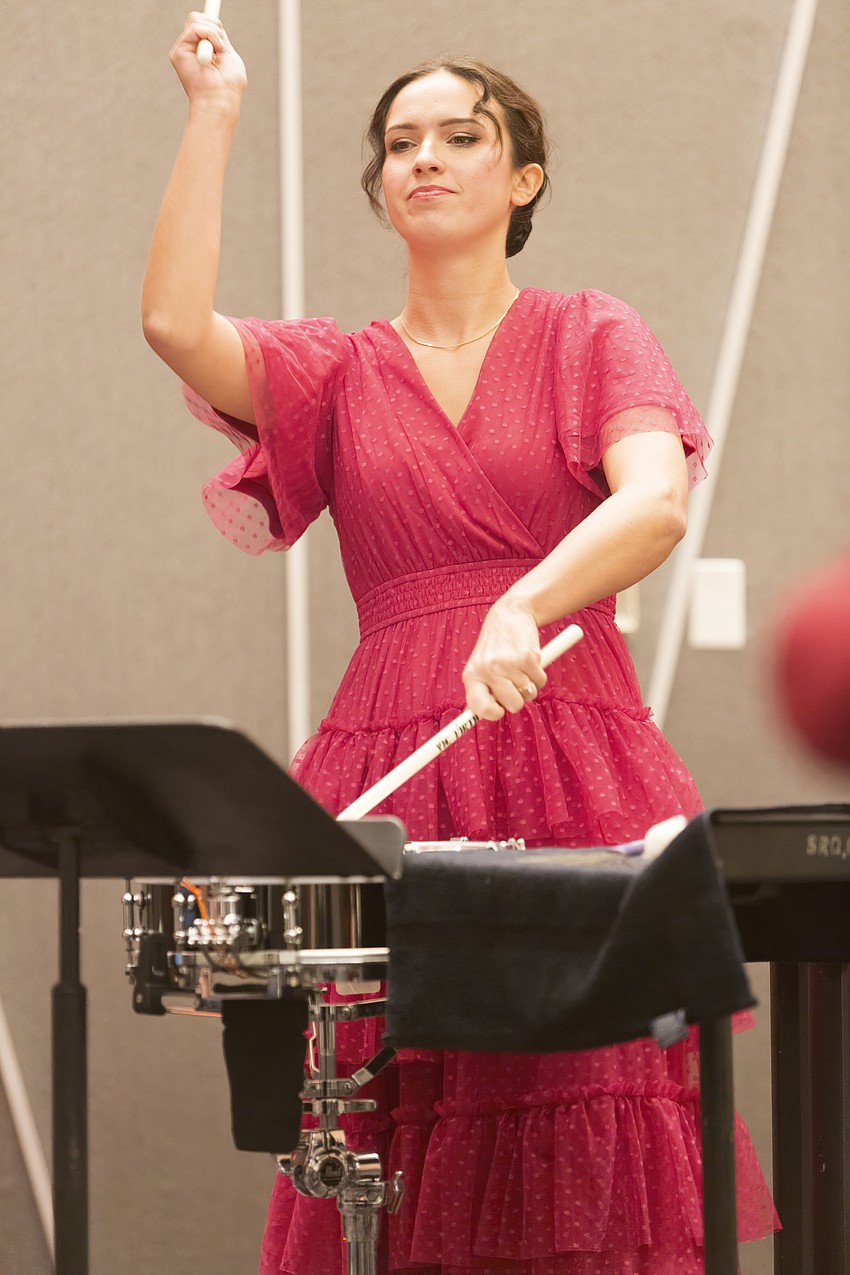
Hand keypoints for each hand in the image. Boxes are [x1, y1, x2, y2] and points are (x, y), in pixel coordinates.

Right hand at [170, 12, 246, 111]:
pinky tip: (212, 54)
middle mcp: (190, 49)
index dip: (212, 22)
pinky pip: (194, 27)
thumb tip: (215, 24)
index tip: (220, 31)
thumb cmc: (229, 86)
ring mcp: (183, 50)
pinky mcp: (178, 52)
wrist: (220, 101)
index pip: (204, 24)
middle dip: (214, 26)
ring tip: (217, 54)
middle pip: (197, 17)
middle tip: (221, 47)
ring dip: (213, 33)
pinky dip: (208, 35)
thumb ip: (220, 39)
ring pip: (195, 19)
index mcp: (203, 51)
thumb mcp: (229, 56)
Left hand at [462, 598, 546, 720]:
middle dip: (518, 698)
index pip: (479, 708)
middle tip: (513, 682)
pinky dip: (539, 674)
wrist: (510, 614)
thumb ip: (482, 691)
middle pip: (513, 706)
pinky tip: (529, 660)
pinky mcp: (528, 657)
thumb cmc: (495, 647)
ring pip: (529, 694)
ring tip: (519, 666)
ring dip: (529, 684)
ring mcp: (508, 664)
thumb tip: (482, 717)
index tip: (499, 711)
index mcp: (471, 676)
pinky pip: (540, 681)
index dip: (492, 713)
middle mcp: (488, 670)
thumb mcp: (480, 667)